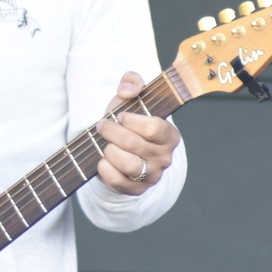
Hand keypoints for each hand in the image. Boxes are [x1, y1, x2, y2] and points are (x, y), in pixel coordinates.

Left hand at [94, 71, 181, 196]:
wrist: (121, 150)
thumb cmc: (128, 122)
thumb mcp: (131, 98)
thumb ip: (132, 82)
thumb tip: (127, 91)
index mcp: (169, 135)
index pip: (154, 127)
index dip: (132, 120)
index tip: (120, 116)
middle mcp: (165, 158)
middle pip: (134, 144)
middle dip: (112, 132)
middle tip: (102, 126)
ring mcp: (152, 176)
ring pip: (128, 165)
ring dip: (109, 151)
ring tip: (105, 144)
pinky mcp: (136, 190)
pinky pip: (118, 182)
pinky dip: (105, 169)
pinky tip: (102, 160)